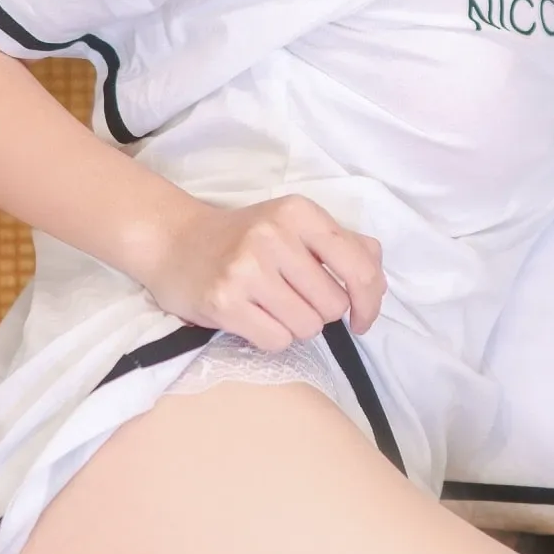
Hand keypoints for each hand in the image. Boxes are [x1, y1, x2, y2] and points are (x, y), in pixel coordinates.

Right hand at [145, 193, 385, 350]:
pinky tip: (253, 317)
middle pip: (333, 305)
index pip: (360, 267)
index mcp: (299, 212)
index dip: (370, 302)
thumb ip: (344, 245)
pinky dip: (271, 337)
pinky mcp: (224, 302)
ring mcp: (247, 269)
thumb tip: (378, 285)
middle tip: (293, 299)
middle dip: (320, 312)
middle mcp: (274, 235)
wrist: (174, 242)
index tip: (362, 320)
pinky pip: (276, 341)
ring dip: (295, 326)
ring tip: (270, 306)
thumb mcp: (294, 225)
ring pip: (307, 327)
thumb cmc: (244, 238)